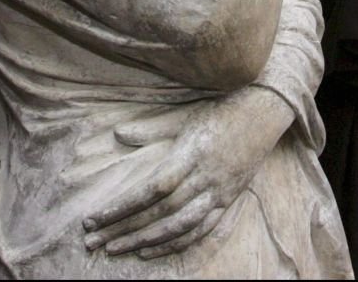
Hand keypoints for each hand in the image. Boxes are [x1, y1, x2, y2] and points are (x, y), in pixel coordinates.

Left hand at [83, 89, 292, 258]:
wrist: (264, 112)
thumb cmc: (220, 109)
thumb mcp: (184, 113)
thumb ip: (152, 128)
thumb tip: (118, 135)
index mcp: (191, 153)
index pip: (152, 189)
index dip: (122, 206)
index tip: (94, 217)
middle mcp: (204, 177)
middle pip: (161, 212)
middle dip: (125, 228)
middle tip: (94, 241)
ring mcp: (218, 192)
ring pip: (179, 226)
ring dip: (146, 241)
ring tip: (116, 249)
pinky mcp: (228, 199)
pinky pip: (201, 229)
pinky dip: (175, 243)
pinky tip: (152, 249)